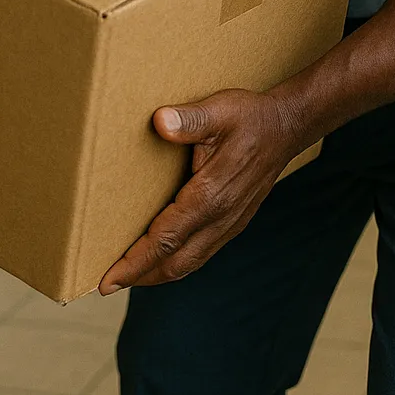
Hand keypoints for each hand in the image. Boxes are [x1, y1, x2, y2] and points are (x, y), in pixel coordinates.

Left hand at [98, 88, 301, 294]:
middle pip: (176, 262)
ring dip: (158, 273)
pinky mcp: (234, 222)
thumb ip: (190, 119)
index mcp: (212, 195)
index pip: (167, 239)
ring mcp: (230, 223)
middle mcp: (221, 217)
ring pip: (190, 261)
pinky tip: (164, 255)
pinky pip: (202, 252)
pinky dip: (177, 261)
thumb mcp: (220, 110)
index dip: (136, 261)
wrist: (286, 128)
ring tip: (130, 275)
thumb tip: (160, 122)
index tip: (109, 279)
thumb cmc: (250, 118)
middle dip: (141, 276)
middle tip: (108, 284)